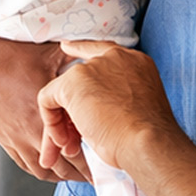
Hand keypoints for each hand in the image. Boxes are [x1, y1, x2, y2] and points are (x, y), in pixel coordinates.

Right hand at [0, 21, 91, 181]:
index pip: (75, 147)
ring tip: (81, 174)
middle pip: (63, 166)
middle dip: (83, 172)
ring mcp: (16, 139)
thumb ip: (78, 55)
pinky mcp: (5, 140)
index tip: (109, 159)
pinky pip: (26, 165)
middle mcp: (31, 132)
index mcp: (45, 113)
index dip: (94, 158)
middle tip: (101, 174)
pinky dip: (43, 171)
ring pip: (44, 170)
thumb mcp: (50, 52)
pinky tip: (54, 169)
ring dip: (63, 175)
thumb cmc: (12, 54)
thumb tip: (102, 50)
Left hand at [38, 40, 183, 171]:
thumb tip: (93, 111)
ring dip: (62, 123)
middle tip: (73, 139)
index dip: (82, 49)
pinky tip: (64, 141)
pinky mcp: (73, 82)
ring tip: (70, 147)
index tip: (67, 47)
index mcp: (135, 62)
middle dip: (73, 111)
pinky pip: (48, 100)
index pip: (103, 50)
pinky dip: (51, 123)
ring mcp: (92, 68)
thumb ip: (119, 98)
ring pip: (63, 92)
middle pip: (79, 78)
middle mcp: (114, 58)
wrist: (147, 142)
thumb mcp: (139, 108)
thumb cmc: (147, 138)